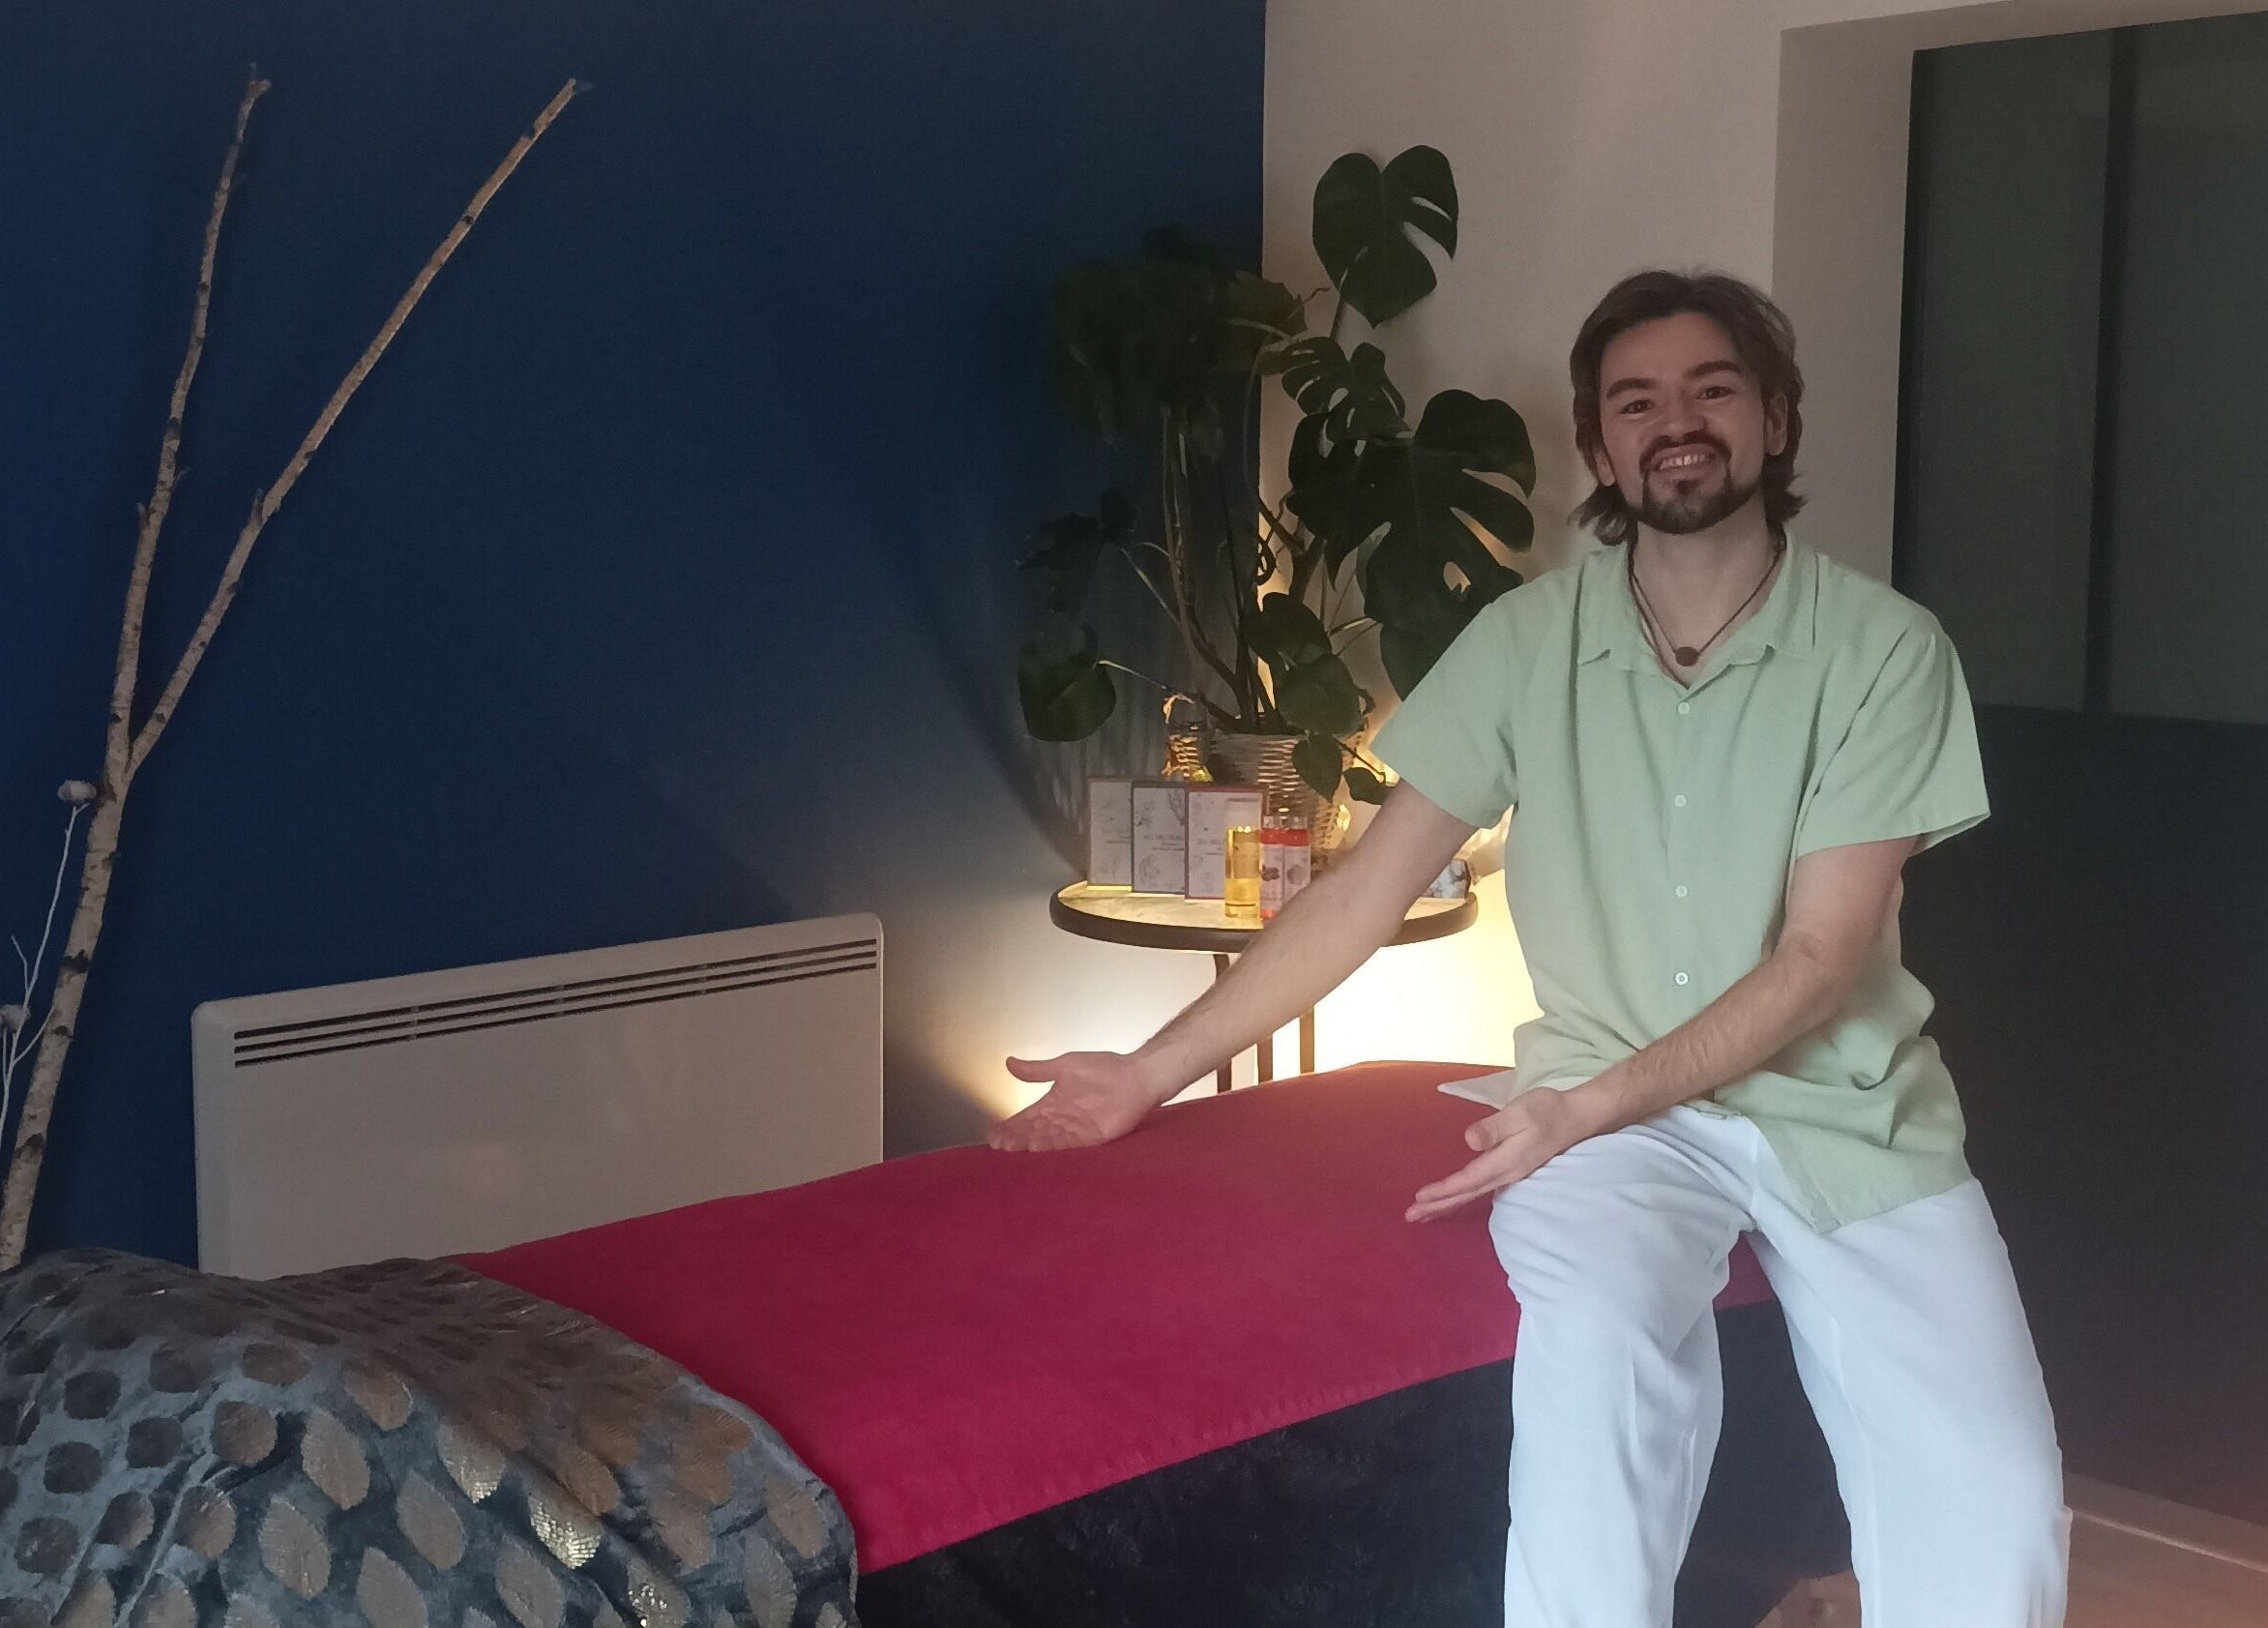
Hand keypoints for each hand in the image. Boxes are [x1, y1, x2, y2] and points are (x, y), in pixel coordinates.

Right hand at [988, 1051, 1174, 1151]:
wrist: (1136, 1074)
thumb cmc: (1103, 1068)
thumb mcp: (1064, 1066)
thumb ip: (1037, 1070)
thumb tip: (1008, 1062)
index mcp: (1053, 1103)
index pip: (1026, 1118)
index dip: (1010, 1126)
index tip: (993, 1135)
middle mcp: (1062, 1119)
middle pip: (1034, 1131)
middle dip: (1016, 1139)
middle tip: (999, 1146)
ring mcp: (1077, 1129)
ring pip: (1049, 1139)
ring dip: (1031, 1144)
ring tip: (1015, 1148)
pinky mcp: (1094, 1137)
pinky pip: (1070, 1144)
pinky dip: (1055, 1146)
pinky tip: (1040, 1149)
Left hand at [1405, 1087, 1597, 1222]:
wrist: (1576, 1117)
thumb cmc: (1546, 1111)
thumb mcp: (1518, 1113)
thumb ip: (1493, 1128)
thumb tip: (1469, 1141)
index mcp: (1504, 1162)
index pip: (1467, 1181)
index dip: (1442, 1190)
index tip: (1419, 1199)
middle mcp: (1506, 1174)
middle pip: (1466, 1194)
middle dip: (1438, 1206)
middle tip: (1410, 1217)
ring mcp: (1511, 1174)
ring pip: (1473, 1194)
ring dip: (1448, 1204)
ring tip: (1425, 1214)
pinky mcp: (1514, 1169)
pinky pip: (1481, 1189)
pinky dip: (1463, 1196)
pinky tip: (1457, 1199)